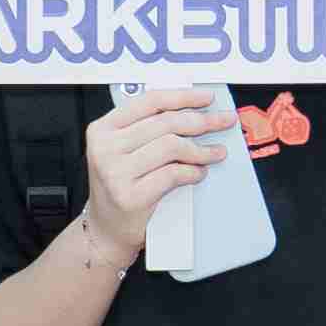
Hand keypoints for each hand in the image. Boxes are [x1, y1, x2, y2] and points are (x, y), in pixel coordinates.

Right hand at [69, 87, 232, 258]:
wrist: (105, 229)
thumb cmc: (120, 187)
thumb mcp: (122, 151)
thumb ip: (146, 129)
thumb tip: (192, 111)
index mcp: (103, 129)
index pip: (149, 102)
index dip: (182, 97)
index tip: (206, 98)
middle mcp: (105, 148)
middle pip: (165, 123)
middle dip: (201, 121)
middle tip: (222, 122)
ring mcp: (115, 173)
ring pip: (172, 146)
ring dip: (201, 149)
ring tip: (215, 153)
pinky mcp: (130, 196)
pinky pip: (173, 174)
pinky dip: (192, 172)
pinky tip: (198, 172)